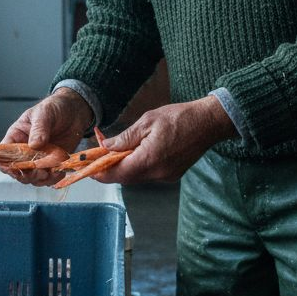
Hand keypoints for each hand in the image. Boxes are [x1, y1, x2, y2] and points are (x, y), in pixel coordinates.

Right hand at [0, 88, 94, 184]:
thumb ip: (39, 128)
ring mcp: (38, 158)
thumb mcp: (44, 113)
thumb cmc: (54, 107)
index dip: (6, 164)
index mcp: (16, 137)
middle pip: (17, 171)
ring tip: (51, 173)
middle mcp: (24, 151)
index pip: (3, 154)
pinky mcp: (51, 163)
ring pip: (32, 178)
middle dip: (26, 175)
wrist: (74, 111)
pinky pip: (48, 178)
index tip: (16, 169)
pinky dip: (53, 179)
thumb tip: (34, 145)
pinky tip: (60, 171)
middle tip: (39, 172)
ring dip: (40, 179)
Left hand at [90, 96, 236, 184]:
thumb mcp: (147, 121)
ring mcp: (166, 176)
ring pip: (137, 176)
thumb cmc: (180, 118)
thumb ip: (125, 138)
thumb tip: (106, 147)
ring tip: (116, 150)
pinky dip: (138, 165)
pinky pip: (149, 174)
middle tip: (98, 154)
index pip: (117, 174)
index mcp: (149, 160)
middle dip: (110, 168)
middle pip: (125, 178)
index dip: (99, 172)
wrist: (209, 123)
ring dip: (124, 166)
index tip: (87, 168)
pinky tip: (136, 152)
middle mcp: (157, 173)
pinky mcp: (172, 174)